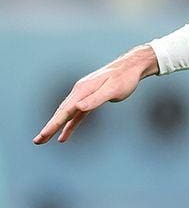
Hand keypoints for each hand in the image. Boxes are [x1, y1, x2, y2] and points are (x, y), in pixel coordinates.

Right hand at [34, 45, 158, 143]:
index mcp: (82, 90)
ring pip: (67, 114)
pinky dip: (70, 124)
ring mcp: (84, 95)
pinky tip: (64, 135)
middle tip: (37, 141)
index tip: (43, 135)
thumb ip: (96, 99)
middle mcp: (80, 92)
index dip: (53, 124)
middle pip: (61, 113)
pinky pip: (77, 114)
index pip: (65, 111)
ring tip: (44, 140)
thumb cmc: (124, 78)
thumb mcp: (112, 89)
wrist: (132, 67)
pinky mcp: (90, 99)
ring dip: (56, 127)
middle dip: (49, 128)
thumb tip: (78, 107)